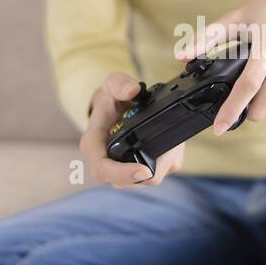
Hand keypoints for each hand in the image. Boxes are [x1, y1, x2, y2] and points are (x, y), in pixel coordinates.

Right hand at [80, 72, 185, 187]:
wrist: (117, 108)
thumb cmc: (112, 99)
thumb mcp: (112, 84)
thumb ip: (119, 84)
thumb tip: (132, 91)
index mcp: (93, 145)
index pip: (103, 169)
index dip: (122, 173)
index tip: (143, 170)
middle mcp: (105, 163)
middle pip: (128, 181)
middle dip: (153, 168)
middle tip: (171, 149)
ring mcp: (122, 171)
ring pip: (146, 180)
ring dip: (163, 163)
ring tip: (171, 142)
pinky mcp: (137, 174)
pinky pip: (156, 174)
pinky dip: (167, 161)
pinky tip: (170, 145)